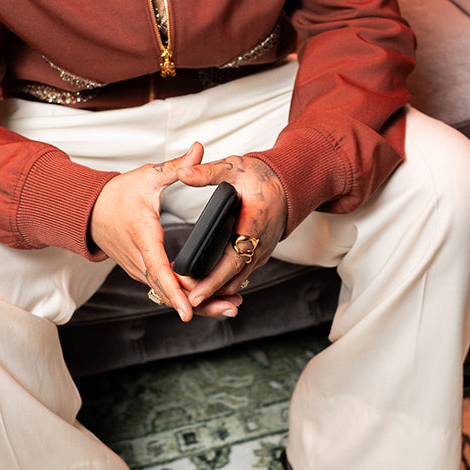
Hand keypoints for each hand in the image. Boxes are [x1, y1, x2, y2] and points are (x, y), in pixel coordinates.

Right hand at [89, 142, 243, 320]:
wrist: (89, 211)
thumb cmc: (117, 194)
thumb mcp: (148, 175)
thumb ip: (177, 166)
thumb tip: (200, 149)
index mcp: (143, 236)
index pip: (160, 271)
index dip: (176, 292)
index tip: (189, 311)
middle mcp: (139, 259)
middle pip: (169, 292)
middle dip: (201, 304)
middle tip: (232, 308)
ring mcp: (139, 269)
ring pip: (167, 294)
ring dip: (197, 303)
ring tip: (229, 307)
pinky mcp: (141, 272)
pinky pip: (163, 289)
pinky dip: (185, 297)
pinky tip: (208, 299)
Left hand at [173, 154, 286, 307]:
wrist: (287, 183)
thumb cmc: (261, 177)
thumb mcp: (233, 168)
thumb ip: (207, 172)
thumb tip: (182, 172)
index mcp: (253, 227)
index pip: (231, 262)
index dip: (212, 281)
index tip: (193, 294)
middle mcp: (259, 246)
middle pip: (232, 280)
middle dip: (208, 293)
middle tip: (182, 301)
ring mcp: (260, 253)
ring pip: (236, 281)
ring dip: (215, 291)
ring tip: (187, 297)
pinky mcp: (257, 255)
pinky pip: (240, 275)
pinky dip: (223, 284)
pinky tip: (204, 287)